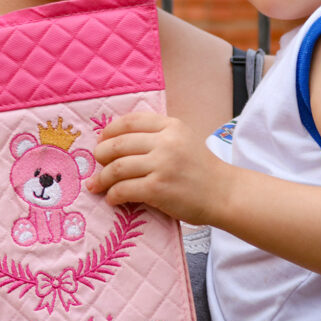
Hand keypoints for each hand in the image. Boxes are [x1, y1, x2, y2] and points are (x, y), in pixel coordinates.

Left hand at [88, 112, 227, 224]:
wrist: (223, 194)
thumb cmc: (201, 169)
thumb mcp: (183, 140)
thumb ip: (157, 135)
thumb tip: (116, 140)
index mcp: (171, 126)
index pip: (131, 121)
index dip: (110, 131)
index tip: (101, 141)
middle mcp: (166, 142)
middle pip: (119, 144)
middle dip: (101, 155)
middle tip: (97, 164)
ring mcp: (162, 165)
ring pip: (117, 167)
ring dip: (102, 178)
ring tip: (96, 185)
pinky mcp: (158, 189)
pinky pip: (124, 189)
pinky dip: (113, 195)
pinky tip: (112, 199)